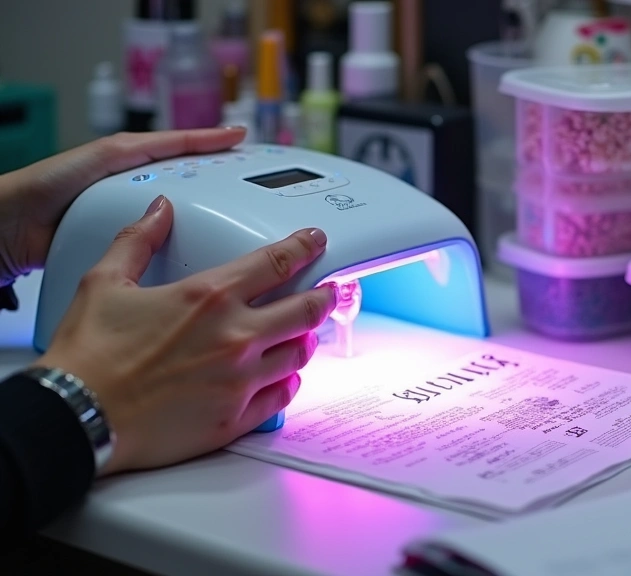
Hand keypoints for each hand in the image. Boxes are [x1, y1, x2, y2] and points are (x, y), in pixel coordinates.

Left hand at [0, 128, 245, 285]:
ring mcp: (130, 215)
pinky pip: (160, 241)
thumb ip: (149, 147)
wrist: (15, 225)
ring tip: (231, 217)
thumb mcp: (108, 155)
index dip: (212, 142)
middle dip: (216, 182)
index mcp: (132, 160)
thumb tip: (192, 139)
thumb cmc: (51, 184)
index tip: (241, 138)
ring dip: (203, 217)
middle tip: (248, 183)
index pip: (182, 147)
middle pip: (186, 182)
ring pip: (178, 214)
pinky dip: (180, 241)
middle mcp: (135, 187)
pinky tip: (196, 247)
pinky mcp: (124, 243)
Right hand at [33, 197, 339, 475]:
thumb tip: (158, 210)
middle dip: (323, 297)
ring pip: (300, 354)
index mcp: (209, 296)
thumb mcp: (105, 282)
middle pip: (307, 310)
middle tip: (328, 291)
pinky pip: (283, 398)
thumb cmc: (88, 355)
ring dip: (305, 340)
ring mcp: (240, 380)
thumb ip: (138, 240)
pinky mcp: (235, 417)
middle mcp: (235, 336)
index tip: (316, 242)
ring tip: (303, 333)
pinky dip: (288, 383)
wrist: (78, 416)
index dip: (304, 247)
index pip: (277, 262)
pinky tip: (283, 377)